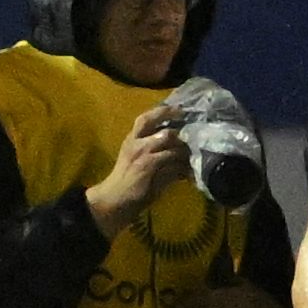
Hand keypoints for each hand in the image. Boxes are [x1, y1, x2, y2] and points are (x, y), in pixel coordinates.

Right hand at [84, 105, 190, 236]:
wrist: (114, 198)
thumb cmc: (126, 178)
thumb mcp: (135, 156)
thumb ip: (151, 146)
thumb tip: (176, 140)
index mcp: (132, 139)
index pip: (146, 118)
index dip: (165, 112)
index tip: (181, 110)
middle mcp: (137, 144)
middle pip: (167, 133)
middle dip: (182, 140)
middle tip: (192, 145)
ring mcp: (145, 156)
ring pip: (175, 149)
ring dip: (186, 156)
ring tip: (190, 162)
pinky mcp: (151, 169)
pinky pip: (176, 165)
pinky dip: (184, 170)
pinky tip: (187, 175)